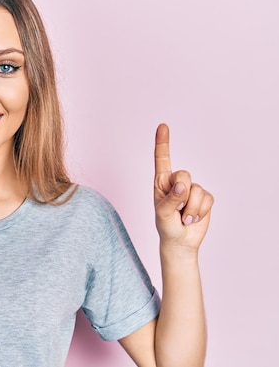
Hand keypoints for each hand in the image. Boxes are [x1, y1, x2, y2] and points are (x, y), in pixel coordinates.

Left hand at [154, 124, 213, 252]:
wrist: (180, 241)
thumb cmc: (166, 226)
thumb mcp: (162, 214)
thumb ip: (170, 199)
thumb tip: (182, 187)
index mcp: (161, 182)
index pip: (162, 159)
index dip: (163, 143)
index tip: (163, 126)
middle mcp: (177, 182)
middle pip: (184, 174)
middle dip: (182, 194)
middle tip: (176, 209)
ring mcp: (192, 189)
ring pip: (197, 190)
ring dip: (190, 209)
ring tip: (183, 218)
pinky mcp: (204, 198)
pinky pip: (207, 200)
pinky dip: (199, 212)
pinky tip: (193, 219)